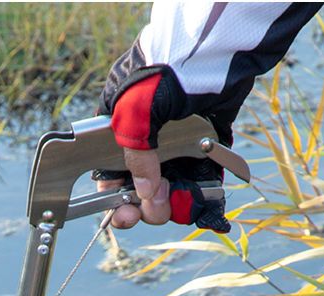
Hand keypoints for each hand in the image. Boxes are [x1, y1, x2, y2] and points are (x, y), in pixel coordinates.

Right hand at [97, 68, 229, 231]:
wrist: (210, 51)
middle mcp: (150, 146)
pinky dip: (202, 201)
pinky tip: (202, 209)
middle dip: (148, 206)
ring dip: (174, 206)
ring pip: (172, 193)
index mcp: (122, 136)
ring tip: (179, 201)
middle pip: (143, 192)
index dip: (117, 202)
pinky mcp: (207, 151)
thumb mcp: (134, 115)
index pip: (113, 180)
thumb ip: (135, 158)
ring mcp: (179, 150)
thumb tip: (145, 195)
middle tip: (157, 207)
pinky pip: (202, 185)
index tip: (125, 216)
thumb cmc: (161, 74)